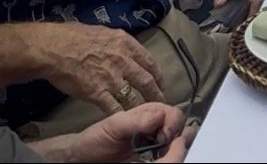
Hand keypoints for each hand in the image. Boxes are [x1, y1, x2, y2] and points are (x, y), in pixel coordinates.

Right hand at [28, 23, 165, 113]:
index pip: (149, 61)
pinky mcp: (98, 93)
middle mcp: (123, 60)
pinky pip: (114, 107)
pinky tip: (126, 120)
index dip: (157, 74)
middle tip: (162, 102)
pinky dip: (122, 114)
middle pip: (146, 80)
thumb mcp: (105, 32)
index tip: (161, 83)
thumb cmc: (75, 37)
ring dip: (143, 106)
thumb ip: (119, 43)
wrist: (55, 48)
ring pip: (134, 96)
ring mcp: (111, 78)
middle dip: (156, 93)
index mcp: (125, 43)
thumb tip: (126, 50)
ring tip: (148, 115)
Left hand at [56, 103, 186, 162]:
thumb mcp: (115, 126)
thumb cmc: (96, 138)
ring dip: (173, 148)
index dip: (172, 124)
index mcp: (148, 113)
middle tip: (161, 147)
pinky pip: (165, 156)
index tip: (162, 138)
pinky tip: (160, 159)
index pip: (172, 113)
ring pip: (174, 142)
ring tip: (161, 155)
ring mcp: (152, 144)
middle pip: (177, 128)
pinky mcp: (150, 159)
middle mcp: (154, 126)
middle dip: (175, 137)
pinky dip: (168, 157)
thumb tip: (160, 116)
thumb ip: (137, 120)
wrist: (84, 158)